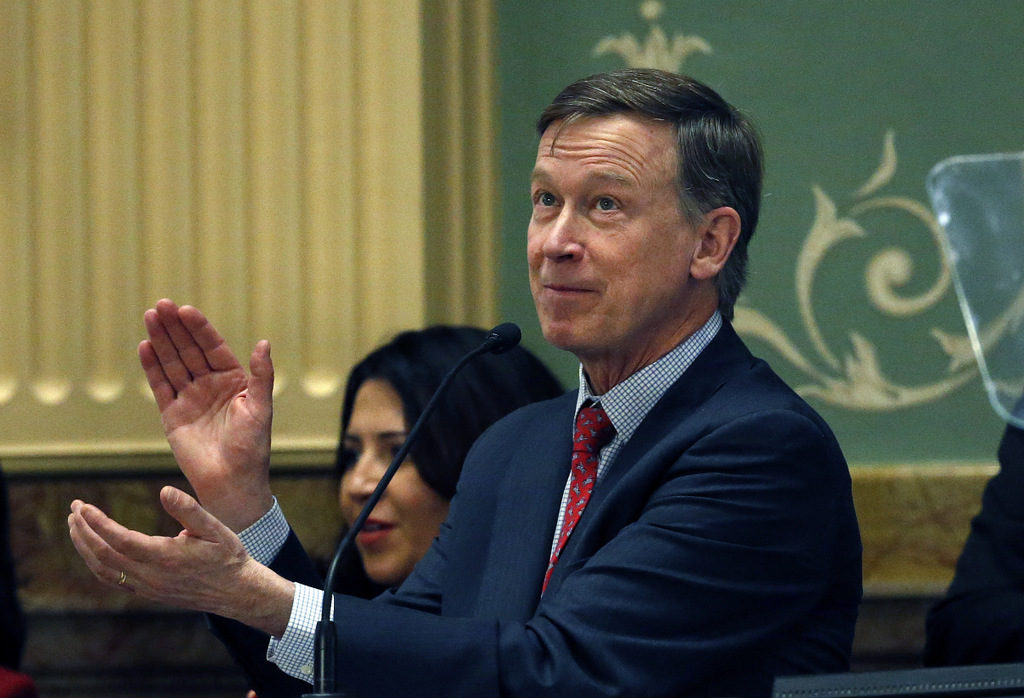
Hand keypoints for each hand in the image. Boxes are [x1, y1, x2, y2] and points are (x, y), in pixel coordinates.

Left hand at [68, 486, 292, 636]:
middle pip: (103, 555)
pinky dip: (95, 562)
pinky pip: (112, 579)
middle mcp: (151, 576)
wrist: (236, 591)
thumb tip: (164, 491)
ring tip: (75, 525)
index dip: (97, 523)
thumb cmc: (227, 556)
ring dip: (84, 547)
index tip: (83, 506)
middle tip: (74, 508)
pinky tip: (92, 548)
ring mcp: (147, 587)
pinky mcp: (147, 592)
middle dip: (83, 531)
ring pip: (103, 569)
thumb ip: (189, 509)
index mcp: (165, 557)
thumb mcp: (215, 528)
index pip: (119, 539)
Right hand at [139, 299, 273, 530]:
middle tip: (160, 305)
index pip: (213, 347)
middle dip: (175, 328)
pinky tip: (145, 347)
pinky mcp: (172, 415)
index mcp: (233, 380)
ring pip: (172, 363)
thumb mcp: (261, 408)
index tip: (186, 310)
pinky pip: (160, 386)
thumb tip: (264, 342)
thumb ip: (262, 376)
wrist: (232, 483)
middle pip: (189, 350)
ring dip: (160, 341)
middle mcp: (210, 385)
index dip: (199, 329)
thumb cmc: (253, 447)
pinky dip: (152, 368)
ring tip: (150, 317)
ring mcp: (189, 398)